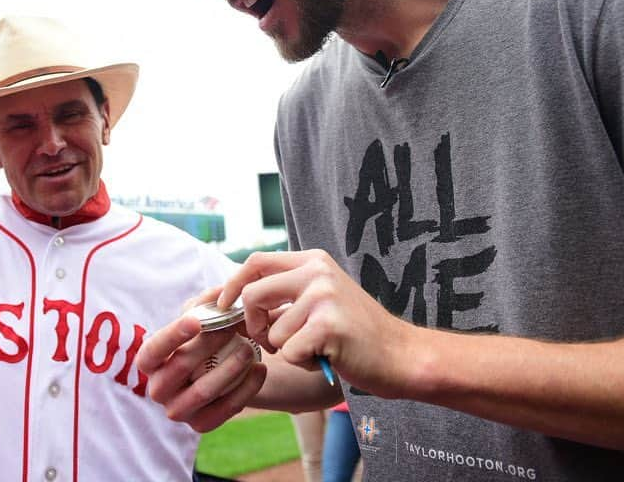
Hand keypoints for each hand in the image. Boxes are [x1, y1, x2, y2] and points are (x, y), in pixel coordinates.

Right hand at [136, 309, 265, 432]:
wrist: (218, 374)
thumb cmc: (203, 340)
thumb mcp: (200, 319)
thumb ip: (206, 303)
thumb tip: (220, 294)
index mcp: (149, 362)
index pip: (153, 350)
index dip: (173, 335)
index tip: (197, 321)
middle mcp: (157, 390)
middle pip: (180, 367)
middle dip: (208, 345)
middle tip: (233, 327)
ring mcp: (178, 411)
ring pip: (203, 391)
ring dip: (230, 367)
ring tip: (250, 348)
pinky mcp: (200, 425)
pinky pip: (224, 410)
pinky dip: (245, 389)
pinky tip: (260, 369)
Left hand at [216, 249, 413, 399]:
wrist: (402, 356)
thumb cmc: (355, 333)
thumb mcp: (320, 298)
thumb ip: (284, 293)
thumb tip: (229, 299)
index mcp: (313, 261)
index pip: (255, 261)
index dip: (231, 284)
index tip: (221, 305)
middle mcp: (317, 272)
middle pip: (253, 293)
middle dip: (250, 324)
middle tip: (267, 341)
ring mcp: (324, 297)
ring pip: (271, 331)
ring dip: (286, 350)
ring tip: (316, 349)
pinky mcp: (328, 325)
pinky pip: (288, 352)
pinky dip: (302, 363)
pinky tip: (325, 359)